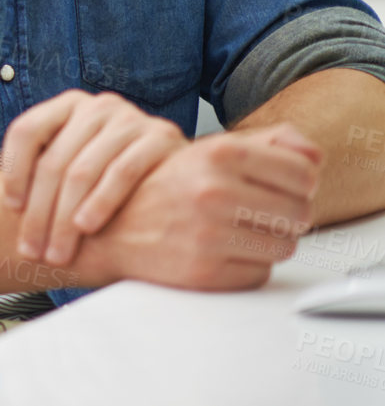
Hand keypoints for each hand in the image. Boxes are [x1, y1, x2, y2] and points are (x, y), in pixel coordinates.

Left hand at [2, 89, 187, 265]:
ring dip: (64, 218)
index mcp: (69, 104)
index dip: (14, 171)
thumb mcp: (75, 161)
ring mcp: (130, 119)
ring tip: (56, 251)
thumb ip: (45, 172)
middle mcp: (98, 106)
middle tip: (31, 249)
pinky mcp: (161, 137)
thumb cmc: (111, 172)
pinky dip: (100, 202)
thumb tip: (7, 208)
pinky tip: (86, 228)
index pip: (27, 131)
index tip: (11, 208)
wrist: (182, 172)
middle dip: (39, 212)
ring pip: (83, 171)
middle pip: (54, 161)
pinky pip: (122, 173)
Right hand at [80, 124, 321, 289]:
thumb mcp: (208, 150)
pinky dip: (247, 266)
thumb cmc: (161, 186)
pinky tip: (221, 252)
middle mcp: (214, 190)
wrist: (103, 224)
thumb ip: (267, 142)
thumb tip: (313, 155)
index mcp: (219, 153)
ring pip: (283, 247)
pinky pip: (259, 274)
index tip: (284, 188)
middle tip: (260, 214)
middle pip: (298, 213)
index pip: (302, 174)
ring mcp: (209, 233)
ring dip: (267, 242)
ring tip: (238, 232)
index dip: (300, 184)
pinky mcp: (204, 271)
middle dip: (286, 216)